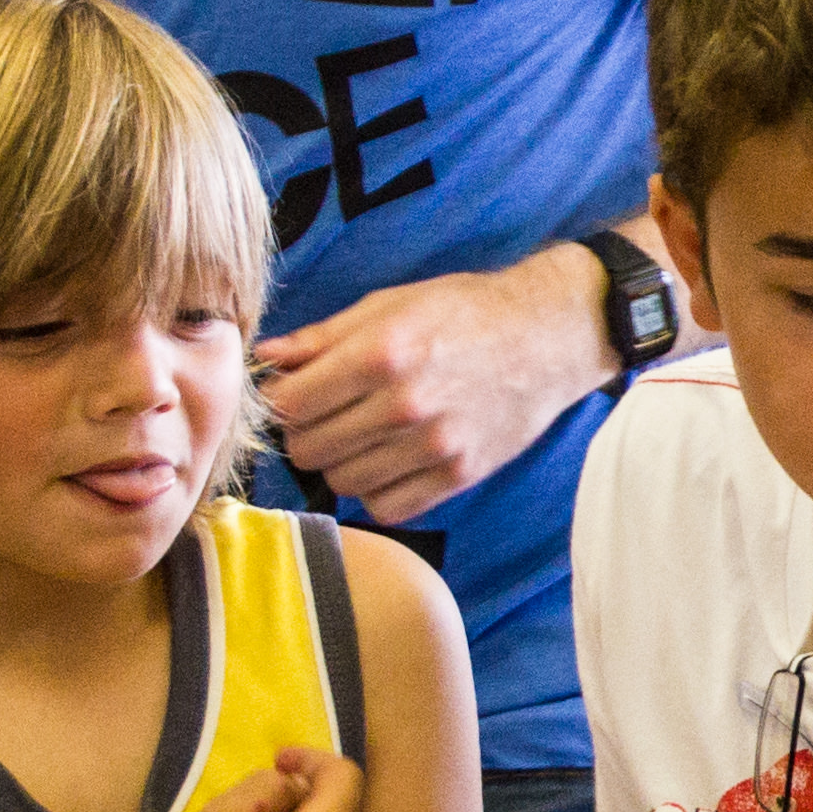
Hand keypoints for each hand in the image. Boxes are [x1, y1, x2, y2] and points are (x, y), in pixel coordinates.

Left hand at [257, 243, 613, 521]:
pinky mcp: (457, 476)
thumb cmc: (466, 312)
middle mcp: (403, 405)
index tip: (291, 393)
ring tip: (358, 435)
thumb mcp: (391, 305)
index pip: (290, 403)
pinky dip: (375, 490)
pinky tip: (386, 461)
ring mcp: (432, 447)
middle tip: (323, 414)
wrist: (548, 337)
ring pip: (341, 481)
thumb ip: (323, 336)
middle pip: (307, 448)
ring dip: (338, 461)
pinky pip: (385, 506)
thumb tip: (265, 357)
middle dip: (304, 432)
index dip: (279, 400)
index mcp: (380, 353)